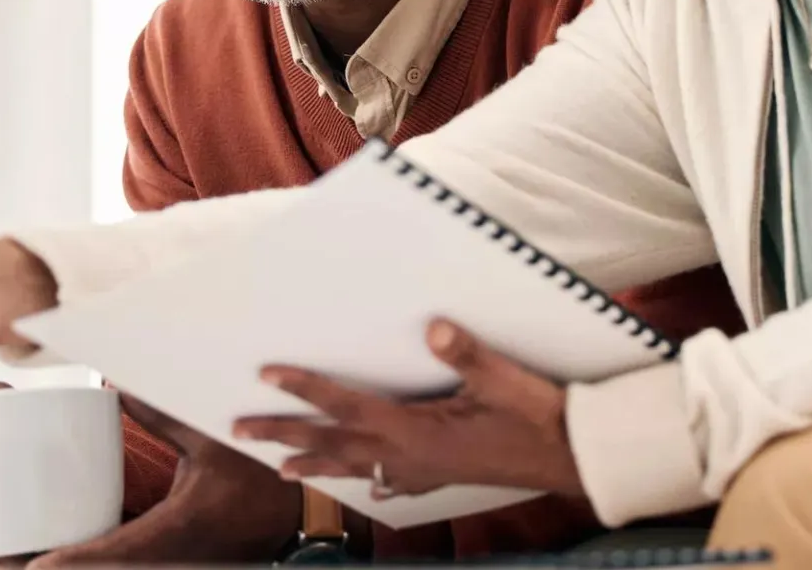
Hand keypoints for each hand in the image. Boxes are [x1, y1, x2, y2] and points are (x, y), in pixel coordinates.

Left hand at [0, 397, 300, 567]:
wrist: (298, 518)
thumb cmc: (261, 481)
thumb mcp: (211, 440)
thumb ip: (162, 414)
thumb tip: (117, 386)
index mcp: (173, 529)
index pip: (109, 554)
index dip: (64, 564)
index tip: (25, 565)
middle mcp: (165, 555)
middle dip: (45, 569)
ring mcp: (167, 563)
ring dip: (64, 569)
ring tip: (12, 560)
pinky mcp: (169, 560)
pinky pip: (120, 566)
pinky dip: (86, 565)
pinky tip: (55, 557)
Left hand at [235, 320, 584, 499]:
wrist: (571, 457)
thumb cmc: (536, 416)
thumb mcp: (503, 380)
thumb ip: (468, 355)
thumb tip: (435, 328)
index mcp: (415, 432)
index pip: (346, 406)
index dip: (305, 390)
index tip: (267, 376)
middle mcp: (410, 457)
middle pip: (333, 444)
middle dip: (285, 435)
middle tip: (241, 430)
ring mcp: (424, 471)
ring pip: (355, 467)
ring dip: (315, 463)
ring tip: (279, 467)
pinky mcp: (442, 476)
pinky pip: (390, 480)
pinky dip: (365, 478)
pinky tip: (365, 482)